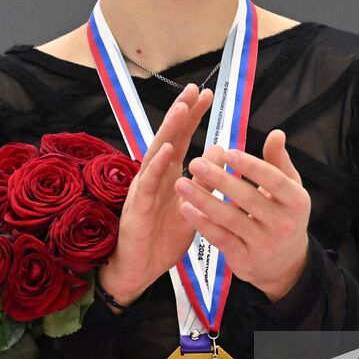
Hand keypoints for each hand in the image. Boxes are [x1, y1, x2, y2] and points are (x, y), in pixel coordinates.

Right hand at [98, 82, 214, 307]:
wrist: (140, 270)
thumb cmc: (163, 238)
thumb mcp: (192, 206)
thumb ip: (205, 180)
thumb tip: (220, 150)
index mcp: (167, 175)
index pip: (181, 139)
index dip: (192, 116)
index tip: (207, 94)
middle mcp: (153, 176)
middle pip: (167, 138)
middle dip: (180, 113)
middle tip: (193, 89)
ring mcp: (143, 190)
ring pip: (156, 154)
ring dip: (168, 131)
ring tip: (181, 109)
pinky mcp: (138, 208)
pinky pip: (148, 183)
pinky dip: (157, 165)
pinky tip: (167, 150)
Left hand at [174, 129, 311, 302]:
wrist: (286, 264)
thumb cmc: (283, 215)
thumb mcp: (288, 189)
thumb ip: (278, 162)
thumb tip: (276, 133)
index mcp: (297, 202)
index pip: (274, 180)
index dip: (251, 166)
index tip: (228, 152)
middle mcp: (284, 225)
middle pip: (248, 199)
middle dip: (219, 180)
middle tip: (195, 162)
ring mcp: (264, 245)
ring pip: (230, 219)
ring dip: (203, 200)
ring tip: (181, 183)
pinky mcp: (246, 260)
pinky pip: (220, 238)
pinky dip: (202, 223)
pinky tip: (185, 208)